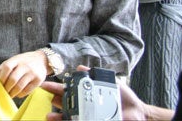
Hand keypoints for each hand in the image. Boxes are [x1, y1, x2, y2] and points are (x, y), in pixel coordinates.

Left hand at [0, 51, 47, 97]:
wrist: (41, 59)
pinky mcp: (39, 80)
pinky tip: (17, 94)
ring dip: (12, 93)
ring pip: (20, 86)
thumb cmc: (22, 61)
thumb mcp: (13, 61)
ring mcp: (32, 73)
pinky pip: (27, 90)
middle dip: (6, 88)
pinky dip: (20, 94)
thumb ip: (2, 69)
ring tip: (9, 95)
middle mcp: (25, 65)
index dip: (1, 77)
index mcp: (16, 59)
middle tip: (3, 92)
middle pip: (13, 79)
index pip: (7, 67)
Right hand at [41, 65, 173, 120]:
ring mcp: (87, 116)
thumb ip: (96, 74)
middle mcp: (84, 106)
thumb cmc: (124, 98)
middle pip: (65, 103)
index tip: (44, 85)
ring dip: (57, 117)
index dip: (55, 88)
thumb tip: (79, 66)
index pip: (67, 91)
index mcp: (85, 95)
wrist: (137, 113)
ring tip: (49, 116)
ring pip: (68, 117)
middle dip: (54, 99)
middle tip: (45, 96)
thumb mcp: (110, 83)